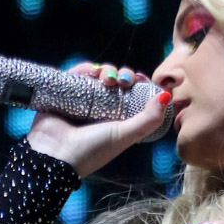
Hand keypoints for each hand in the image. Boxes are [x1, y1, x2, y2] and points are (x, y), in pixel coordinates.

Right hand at [26, 62, 171, 177]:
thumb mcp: (125, 136)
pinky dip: (85, 68)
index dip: (138, 84)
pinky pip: (77, 73)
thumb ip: (148, 119)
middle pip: (117, 82)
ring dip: (106, 70)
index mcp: (117, 120)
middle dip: (124, 75)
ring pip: (99, 75)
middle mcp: (101, 108)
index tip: (142, 80)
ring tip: (106, 78)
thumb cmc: (92, 149)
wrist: (55, 155)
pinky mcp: (64, 92)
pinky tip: (91, 71)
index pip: (132, 95)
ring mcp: (82, 99)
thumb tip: (168, 96)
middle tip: (123, 81)